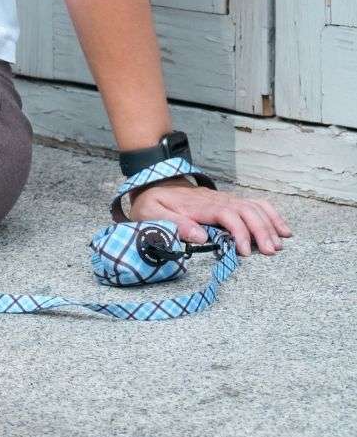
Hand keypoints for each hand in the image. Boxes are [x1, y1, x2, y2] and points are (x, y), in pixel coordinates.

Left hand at [128, 177, 292, 256]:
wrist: (154, 185)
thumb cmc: (153, 203)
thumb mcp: (152, 213)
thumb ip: (174, 224)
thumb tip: (201, 236)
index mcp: (198, 205)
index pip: (226, 214)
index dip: (239, 231)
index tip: (245, 251)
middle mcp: (215, 199)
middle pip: (245, 210)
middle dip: (261, 230)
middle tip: (271, 251)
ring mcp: (224, 199)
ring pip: (253, 207)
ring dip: (269, 224)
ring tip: (280, 245)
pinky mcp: (229, 202)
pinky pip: (255, 204)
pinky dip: (271, 215)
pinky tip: (283, 229)